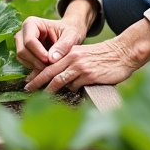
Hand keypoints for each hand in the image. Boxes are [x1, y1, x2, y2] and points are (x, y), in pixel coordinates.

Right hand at [13, 0, 95, 74]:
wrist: (69, 34)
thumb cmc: (70, 31)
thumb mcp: (71, 35)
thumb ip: (63, 45)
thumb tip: (51, 59)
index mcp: (31, 23)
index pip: (29, 40)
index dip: (38, 52)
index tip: (50, 61)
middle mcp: (23, 33)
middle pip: (22, 50)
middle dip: (35, 61)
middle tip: (50, 68)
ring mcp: (21, 43)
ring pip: (22, 58)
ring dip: (35, 66)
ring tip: (50, 68)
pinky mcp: (24, 52)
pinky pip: (25, 63)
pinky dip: (34, 68)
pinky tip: (47, 68)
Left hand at [25, 18, 149, 93]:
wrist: (122, 53)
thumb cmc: (103, 56)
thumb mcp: (83, 55)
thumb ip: (70, 63)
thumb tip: (58, 78)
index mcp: (70, 52)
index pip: (48, 63)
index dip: (37, 73)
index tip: (28, 81)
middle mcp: (72, 58)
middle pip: (49, 72)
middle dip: (36, 82)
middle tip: (27, 89)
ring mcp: (80, 67)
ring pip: (59, 80)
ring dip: (50, 90)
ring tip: (43, 97)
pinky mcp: (89, 75)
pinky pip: (74, 86)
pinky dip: (71, 90)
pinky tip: (73, 92)